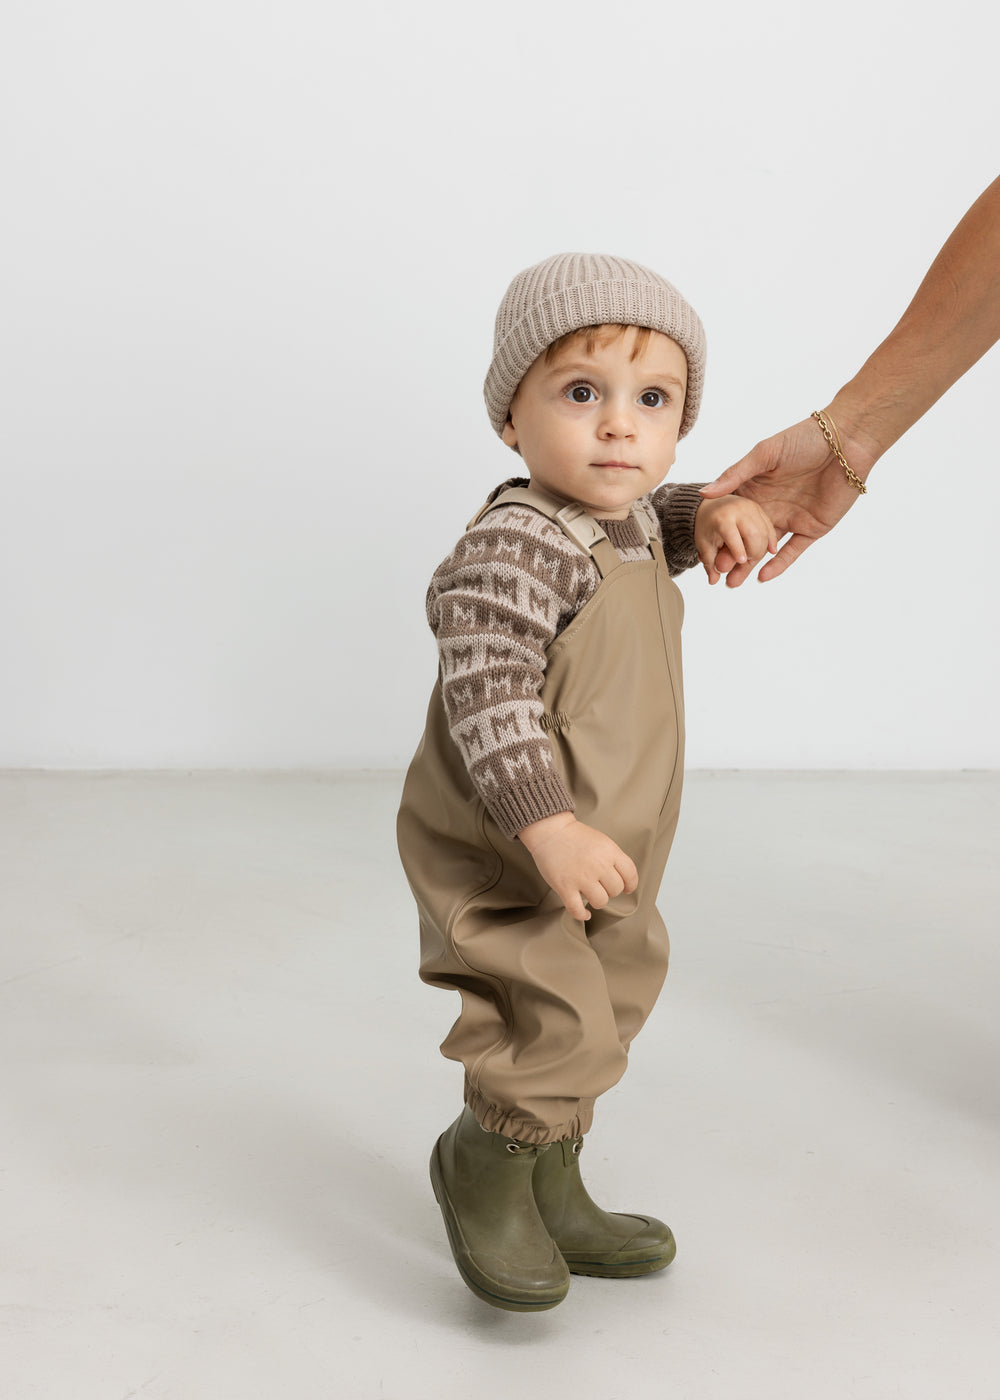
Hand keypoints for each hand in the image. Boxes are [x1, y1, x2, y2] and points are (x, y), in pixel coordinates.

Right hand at [518, 812, 637, 921]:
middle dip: (610, 890)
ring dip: (597, 900)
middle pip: (615, 890)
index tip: (627, 888)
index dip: (630, 884)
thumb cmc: (575, 836)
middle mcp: (598, 865)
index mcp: (609, 852)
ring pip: (600, 902)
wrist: (550, 831)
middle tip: (601, 886)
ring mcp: (581, 877)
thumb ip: (613, 858)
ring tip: (591, 895)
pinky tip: (584, 913)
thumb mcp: (602, 841)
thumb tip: (623, 879)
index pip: (630, 874)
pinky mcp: (565, 887)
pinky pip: (577, 910)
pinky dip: (582, 914)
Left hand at [693, 494, 777, 586]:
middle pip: (754, 534)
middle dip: (754, 552)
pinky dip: (771, 540)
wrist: (711, 506)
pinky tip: (771, 551)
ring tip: (752, 557)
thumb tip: (713, 581)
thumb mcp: (704, 545)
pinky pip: (769, 527)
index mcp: (721, 517)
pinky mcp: (759, 509)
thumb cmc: (707, 527)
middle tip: (747, 562)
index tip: (742, 561)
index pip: (731, 534)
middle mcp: (738, 510)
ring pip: (765, 532)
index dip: (737, 549)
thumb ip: (710, 563)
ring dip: (763, 549)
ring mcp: (751, 508)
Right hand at [699, 414, 873, 583]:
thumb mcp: (764, 453)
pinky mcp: (813, 527)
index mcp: (757, 488)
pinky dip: (779, 564)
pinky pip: (793, 550)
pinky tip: (763, 576)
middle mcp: (772, 505)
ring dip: (751, 565)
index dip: (721, 532)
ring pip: (767, 547)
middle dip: (732, 555)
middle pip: (747, 536)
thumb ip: (735, 474)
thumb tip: (704, 494)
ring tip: (734, 583)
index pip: (734, 517)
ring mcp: (792, 518)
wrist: (846, 441)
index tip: (706, 549)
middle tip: (717, 573)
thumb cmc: (803, 438)